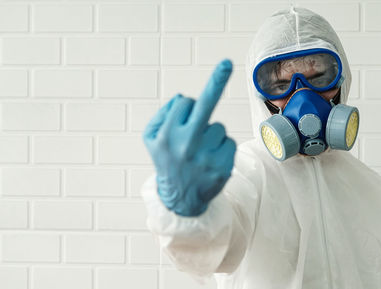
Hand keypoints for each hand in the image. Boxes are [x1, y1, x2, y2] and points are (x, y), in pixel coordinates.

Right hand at [143, 59, 235, 216]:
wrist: (180, 198)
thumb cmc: (166, 160)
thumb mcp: (151, 138)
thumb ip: (163, 114)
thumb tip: (183, 99)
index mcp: (166, 135)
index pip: (185, 102)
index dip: (186, 109)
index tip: (189, 107)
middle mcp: (186, 144)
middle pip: (205, 105)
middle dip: (216, 81)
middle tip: (227, 63)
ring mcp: (207, 156)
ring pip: (219, 127)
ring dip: (211, 135)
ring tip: (200, 153)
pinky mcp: (224, 166)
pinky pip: (229, 141)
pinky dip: (222, 147)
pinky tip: (210, 161)